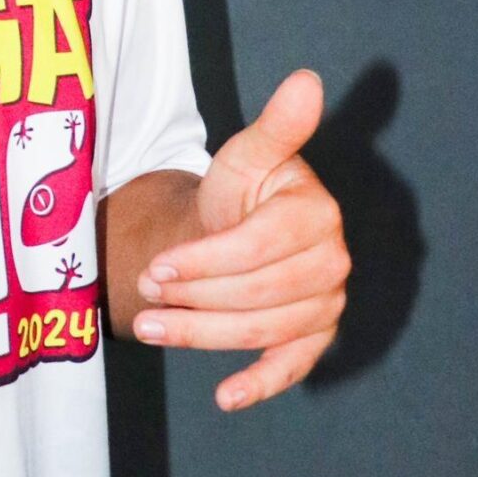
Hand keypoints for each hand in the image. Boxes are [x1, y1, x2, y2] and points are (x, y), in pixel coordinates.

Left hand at [133, 70, 349, 411]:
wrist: (232, 227)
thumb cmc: (238, 190)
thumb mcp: (244, 155)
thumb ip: (275, 127)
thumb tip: (306, 80)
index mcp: (316, 211)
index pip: (257, 247)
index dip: (204, 261)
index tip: (155, 267)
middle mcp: (333, 259)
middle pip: (258, 293)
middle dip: (195, 298)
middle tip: (144, 294)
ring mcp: (327, 301)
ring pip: (263, 329)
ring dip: (203, 335)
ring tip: (151, 328)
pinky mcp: (315, 335)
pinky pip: (293, 366)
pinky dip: (260, 383)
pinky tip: (226, 397)